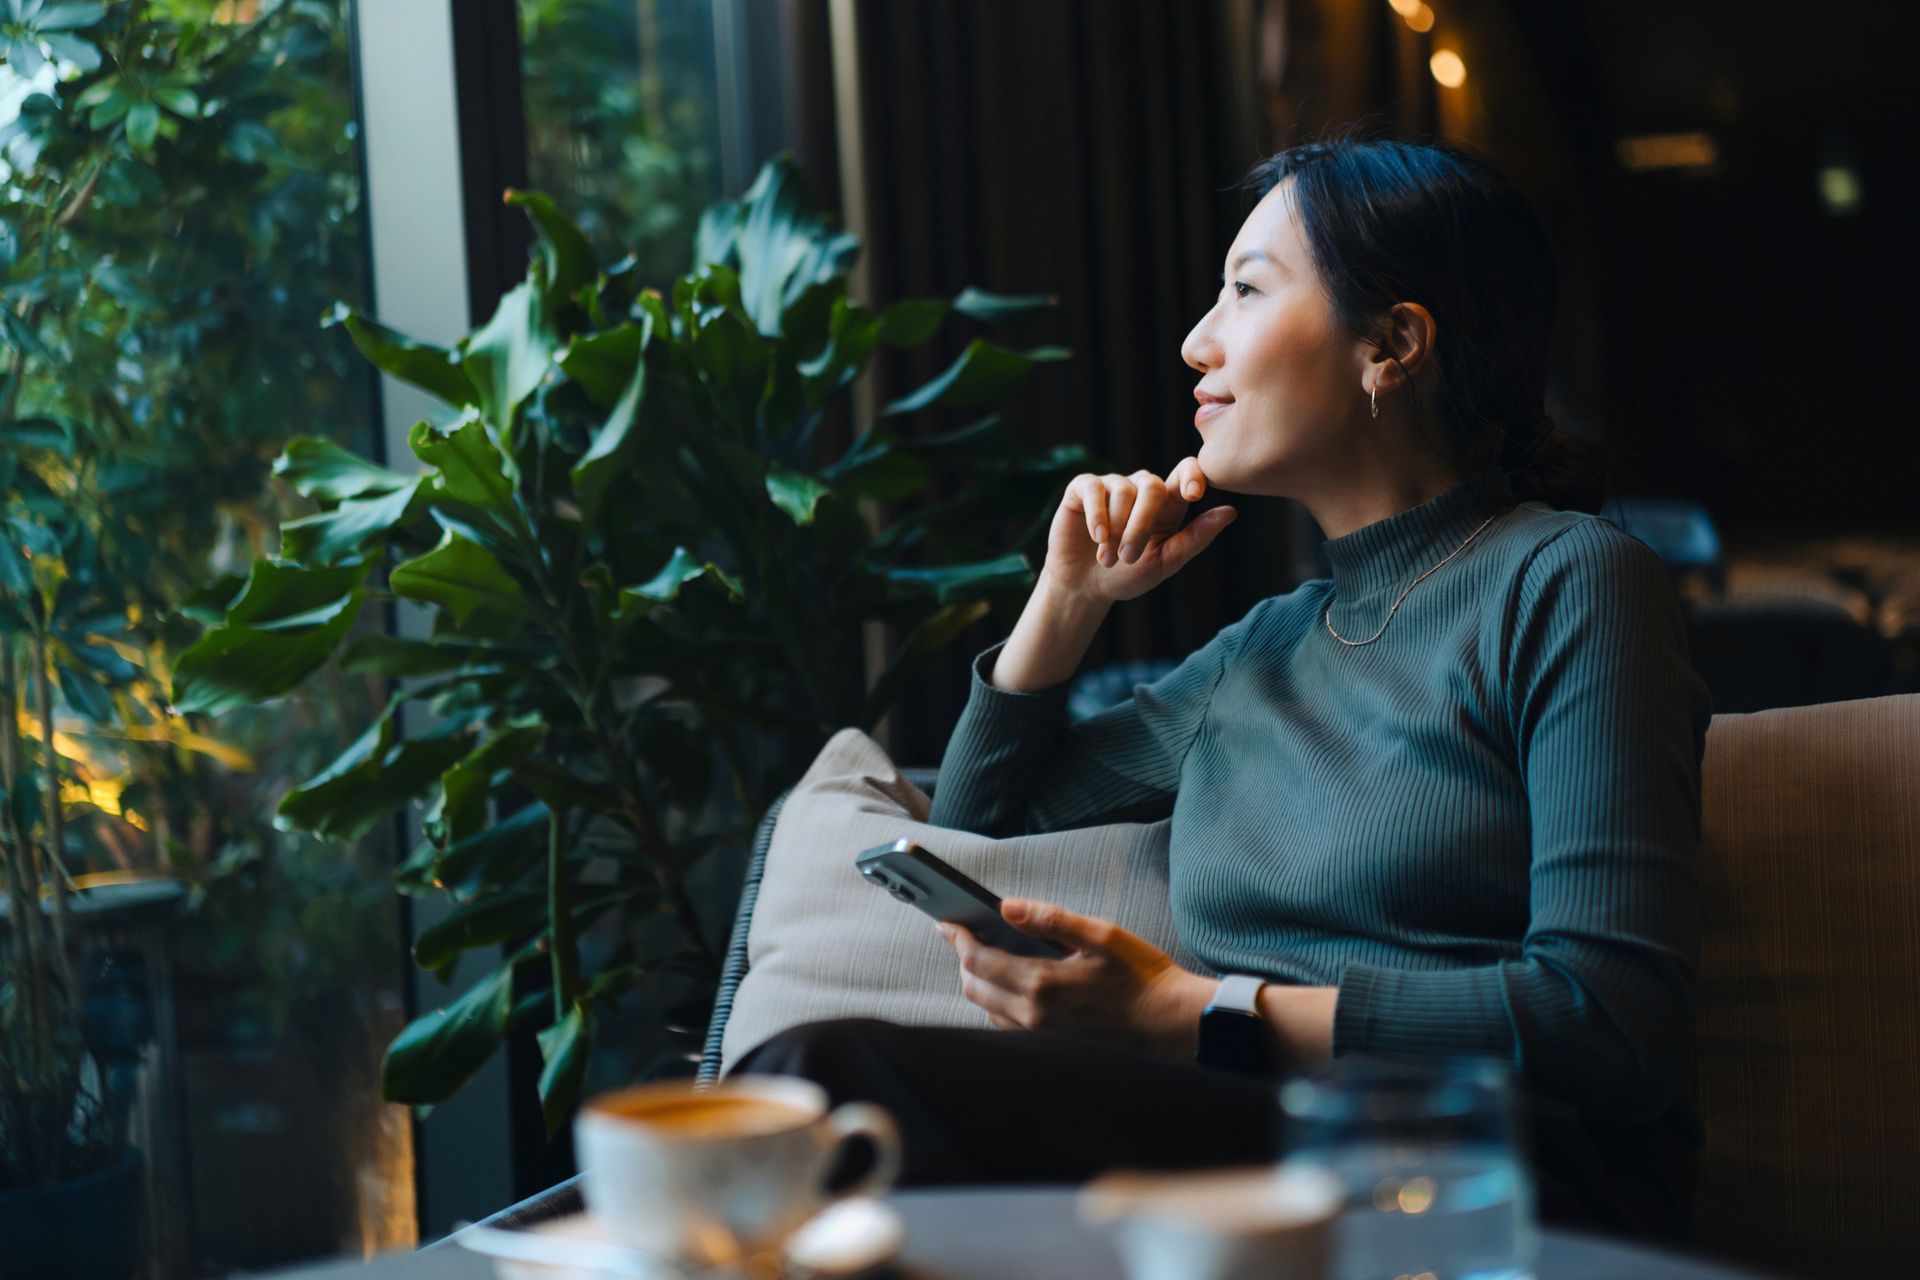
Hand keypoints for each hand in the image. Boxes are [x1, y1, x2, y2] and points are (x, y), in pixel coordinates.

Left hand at [935, 899, 1214, 1058]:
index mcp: (1042, 983)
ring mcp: (1040, 1036)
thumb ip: (1051, 919)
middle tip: (964, 934)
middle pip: (974, 986)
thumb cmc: (1141, 976)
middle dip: (964, 958)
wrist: (1171, 1025)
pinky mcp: (1050, 1048)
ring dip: (979, 982)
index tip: (947, 921)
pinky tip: (1010, 986)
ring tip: (986, 956)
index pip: (978, 960)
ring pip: (986, 1008)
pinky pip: (1006, 1026)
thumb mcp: (1101, 935)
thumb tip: (1007, 906)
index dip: (957, 938)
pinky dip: (997, 1003)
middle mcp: (1033, 1015)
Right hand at [1043, 460, 1236, 604]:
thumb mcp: (1165, 562)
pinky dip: (1097, 515)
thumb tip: (1230, 512)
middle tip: (1128, 557)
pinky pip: (1093, 488)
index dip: (1193, 475)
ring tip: (1107, 560)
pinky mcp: (1082, 488)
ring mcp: (1112, 485)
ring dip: (1116, 530)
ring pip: (1122, 491)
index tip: (1194, 494)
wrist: (1084, 587)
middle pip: (1152, 486)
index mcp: (1168, 503)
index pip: (1186, 471)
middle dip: (1141, 524)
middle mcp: (1141, 487)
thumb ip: (1195, 538)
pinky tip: (1097, 537)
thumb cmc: (1128, 575)